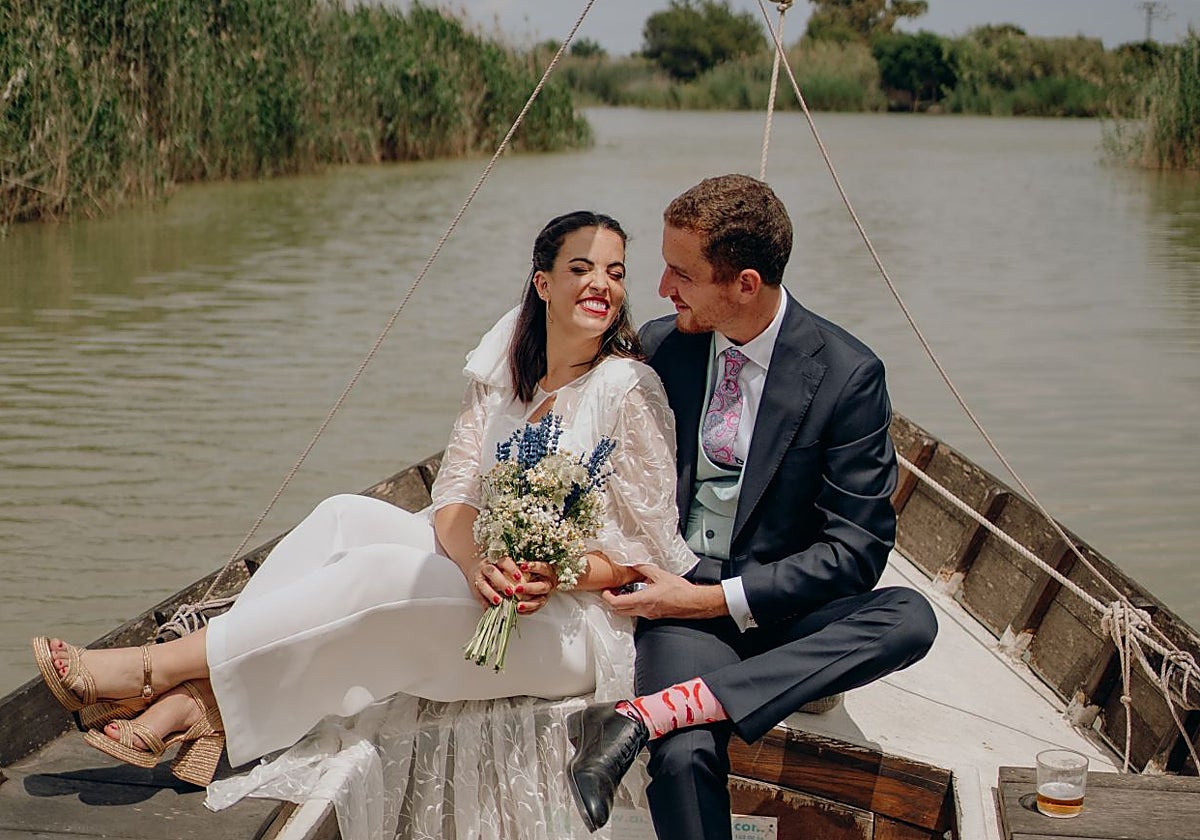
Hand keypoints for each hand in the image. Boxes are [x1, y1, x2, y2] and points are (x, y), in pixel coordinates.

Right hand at [468, 556, 523, 609]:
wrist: (475, 566)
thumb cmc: (495, 567)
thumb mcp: (504, 565)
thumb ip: (514, 571)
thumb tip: (530, 579)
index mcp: (496, 559)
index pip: (504, 561)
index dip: (511, 569)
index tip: (519, 577)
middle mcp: (485, 567)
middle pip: (492, 572)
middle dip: (501, 583)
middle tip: (510, 592)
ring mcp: (478, 577)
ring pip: (482, 584)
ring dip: (491, 593)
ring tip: (498, 601)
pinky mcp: (473, 588)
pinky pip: (477, 595)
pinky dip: (484, 603)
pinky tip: (489, 609)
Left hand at [512, 561, 558, 615]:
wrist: (538, 578)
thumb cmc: (531, 570)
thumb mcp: (529, 565)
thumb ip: (523, 564)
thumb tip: (510, 559)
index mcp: (548, 571)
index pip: (543, 568)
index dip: (534, 567)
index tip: (522, 566)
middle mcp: (549, 584)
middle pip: (542, 587)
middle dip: (529, 588)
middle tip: (517, 588)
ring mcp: (545, 595)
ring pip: (539, 601)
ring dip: (528, 603)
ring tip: (518, 605)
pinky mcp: (540, 604)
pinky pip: (535, 609)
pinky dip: (526, 610)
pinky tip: (518, 610)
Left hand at [601, 564, 727, 619]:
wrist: (693, 602)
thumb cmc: (680, 591)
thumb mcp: (660, 574)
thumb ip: (643, 568)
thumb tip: (633, 564)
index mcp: (642, 600)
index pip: (616, 603)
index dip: (607, 597)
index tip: (605, 590)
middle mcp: (643, 610)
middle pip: (618, 611)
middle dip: (611, 601)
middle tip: (611, 590)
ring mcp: (648, 615)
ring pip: (627, 612)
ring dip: (622, 603)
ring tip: (624, 590)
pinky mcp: (654, 616)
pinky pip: (637, 612)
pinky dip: (632, 604)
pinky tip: (638, 594)